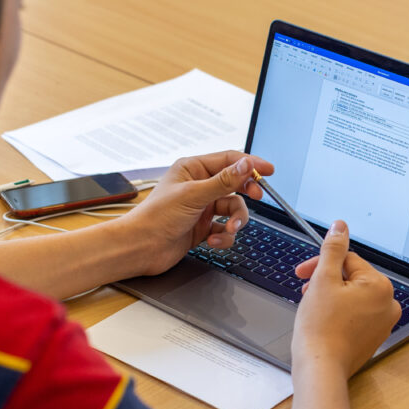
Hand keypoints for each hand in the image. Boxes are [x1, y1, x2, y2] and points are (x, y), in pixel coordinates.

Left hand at [120, 150, 272, 275]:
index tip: (268, 170)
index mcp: (193, 169)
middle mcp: (199, 186)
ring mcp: (202, 207)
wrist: (141, 248)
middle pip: (235, 184)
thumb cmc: (156, 217)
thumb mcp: (194, 195)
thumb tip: (246, 165)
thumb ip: (224, 181)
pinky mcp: (203, 227)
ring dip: (235, 220)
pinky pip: (225, 229)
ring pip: (233, 209)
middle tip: (257, 197)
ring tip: (228, 229)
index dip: (250, 164)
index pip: (229, 160)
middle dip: (246, 194)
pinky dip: (224, 236)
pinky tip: (213, 241)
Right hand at [292, 221, 400, 378]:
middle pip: (351, 278)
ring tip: (313, 307)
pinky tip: (323, 321)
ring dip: (331, 296)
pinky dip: (339, 313)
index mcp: (380, 286)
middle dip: (326, 281)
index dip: (321, 265)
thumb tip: (341, 226)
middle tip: (305, 291)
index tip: (302, 273)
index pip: (348, 261)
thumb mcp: (323, 279)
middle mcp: (388, 304)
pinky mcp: (373, 338)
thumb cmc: (320, 328)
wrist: (320, 368)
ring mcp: (382, 323)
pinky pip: (356, 315)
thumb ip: (333, 249)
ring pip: (352, 296)